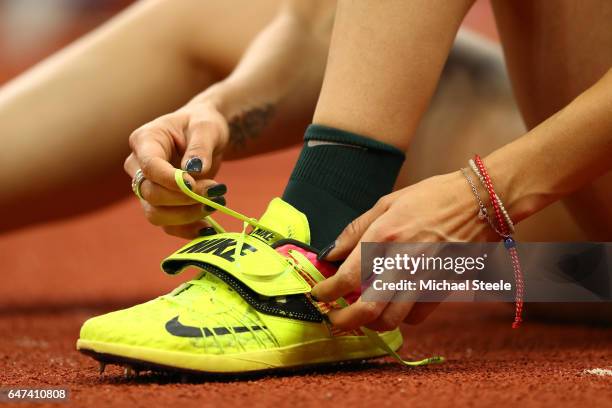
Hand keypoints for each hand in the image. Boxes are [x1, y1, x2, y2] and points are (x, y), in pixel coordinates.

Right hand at [124, 96, 229, 238]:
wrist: (204, 135)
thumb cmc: (203, 125)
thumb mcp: (207, 128)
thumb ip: (201, 147)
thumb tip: (195, 170)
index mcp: (145, 141)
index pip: (150, 167)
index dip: (170, 180)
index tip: (194, 184)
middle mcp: (138, 166)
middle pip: (150, 194)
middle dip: (185, 198)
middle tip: (217, 191)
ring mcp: (147, 187)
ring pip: (156, 214)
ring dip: (188, 215)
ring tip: (217, 202)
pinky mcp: (160, 204)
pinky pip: (168, 225)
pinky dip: (188, 230)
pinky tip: (209, 227)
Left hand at [311, 171, 496, 330]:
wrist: (481, 200)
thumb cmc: (431, 197)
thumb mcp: (387, 203)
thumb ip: (355, 231)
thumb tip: (330, 254)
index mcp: (384, 237)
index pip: (346, 277)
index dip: (326, 292)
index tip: (319, 294)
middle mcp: (402, 262)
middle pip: (367, 310)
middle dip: (344, 321)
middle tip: (334, 319)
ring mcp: (425, 278)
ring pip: (392, 321)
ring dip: (370, 323)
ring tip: (361, 314)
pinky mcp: (443, 288)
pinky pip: (417, 317)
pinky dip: (401, 318)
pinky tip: (393, 304)